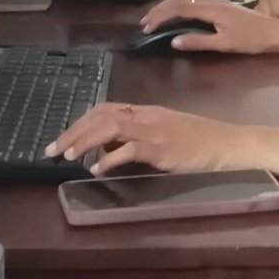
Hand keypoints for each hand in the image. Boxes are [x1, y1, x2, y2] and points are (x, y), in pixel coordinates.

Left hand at [47, 101, 251, 173]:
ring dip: (84, 142)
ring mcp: (153, 130)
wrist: (225, 143)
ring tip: (67, 156)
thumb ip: (135, 137)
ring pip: (109, 128)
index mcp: (144, 111)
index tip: (62, 138)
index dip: (79, 122)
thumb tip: (105, 149)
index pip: (104, 109)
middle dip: (73, 132)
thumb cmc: (197, 140)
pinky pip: (129, 150)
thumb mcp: (163, 132)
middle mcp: (145, 116)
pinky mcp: (161, 147)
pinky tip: (97, 169)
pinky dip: (110, 158)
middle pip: (100, 116)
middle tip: (52, 149)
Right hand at [139, 0, 278, 53]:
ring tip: (157, 18)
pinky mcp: (222, 6)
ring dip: (169, 6)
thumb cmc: (252, 40)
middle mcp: (212, 1)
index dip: (160, 16)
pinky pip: (195, 0)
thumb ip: (198, 42)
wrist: (277, 32)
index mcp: (211, 9)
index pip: (178, 8)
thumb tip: (173, 40)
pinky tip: (178, 13)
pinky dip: (181, 6)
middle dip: (160, 9)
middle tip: (145, 22)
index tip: (146, 28)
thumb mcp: (224, 45)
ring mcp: (218, 1)